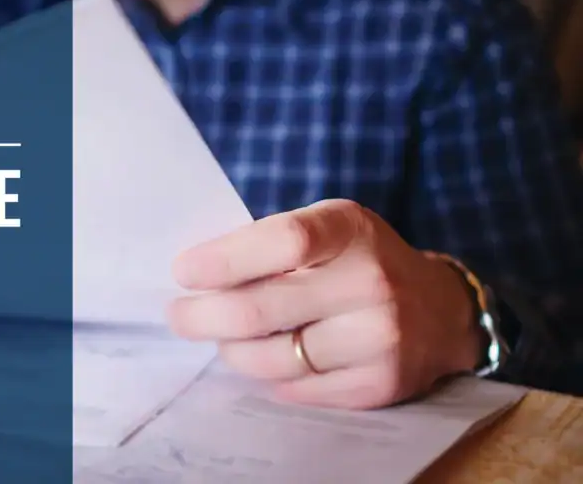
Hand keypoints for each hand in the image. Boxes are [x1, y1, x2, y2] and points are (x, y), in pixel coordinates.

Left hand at [166, 199, 482, 409]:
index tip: (183, 272)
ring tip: (225, 337)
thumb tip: (195, 275)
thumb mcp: (326, 229)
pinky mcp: (378, 383)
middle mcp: (371, 281)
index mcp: (349, 230)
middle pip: (261, 311)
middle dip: (202, 316)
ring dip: (232, 350)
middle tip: (178, 316)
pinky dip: (268, 375)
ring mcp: (379, 338)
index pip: (281, 241)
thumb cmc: (359, 261)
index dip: (223, 260)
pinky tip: (267, 357)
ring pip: (270, 358)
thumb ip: (270, 244)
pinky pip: (295, 388)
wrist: (440, 311)